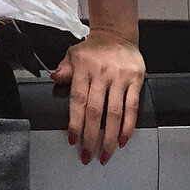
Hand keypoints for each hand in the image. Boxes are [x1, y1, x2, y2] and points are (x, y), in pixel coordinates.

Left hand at [49, 29, 144, 164]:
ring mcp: (120, 79)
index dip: (76, 122)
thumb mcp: (73, 55)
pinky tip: (123, 140)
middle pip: (96, 111)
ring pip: (114, 113)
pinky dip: (128, 126)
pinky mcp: (135, 81)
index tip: (73, 140)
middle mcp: (101, 75)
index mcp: (83, 70)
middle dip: (91, 137)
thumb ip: (64, 70)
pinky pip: (132, 108)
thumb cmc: (92, 49)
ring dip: (110, 137)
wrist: (117, 33)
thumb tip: (54, 78)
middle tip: (88, 156)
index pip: (78, 100)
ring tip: (106, 155)